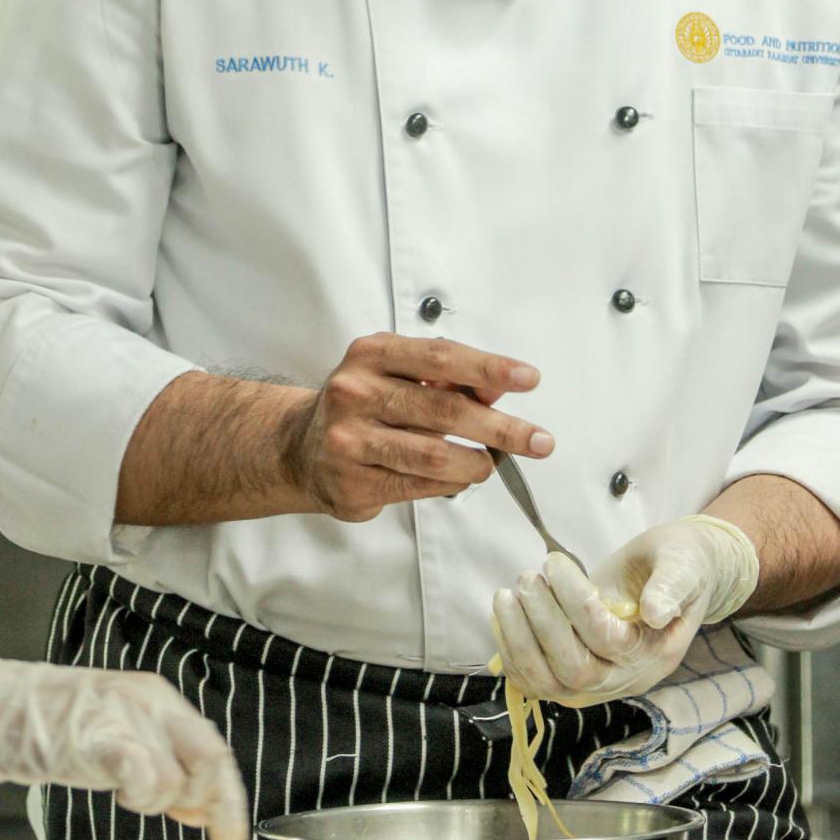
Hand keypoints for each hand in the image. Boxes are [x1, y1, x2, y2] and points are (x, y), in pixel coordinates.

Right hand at [0, 641, 250, 839]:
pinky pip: (138, 765)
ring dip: (156, 802)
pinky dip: (143, 788)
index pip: (213, 745)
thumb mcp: (119, 741)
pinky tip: (125, 794)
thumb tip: (201, 809)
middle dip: (212, 802)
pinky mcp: (94, 733)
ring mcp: (123, 714)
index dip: (228, 793)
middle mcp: (150, 700)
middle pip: (209, 756)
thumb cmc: (54, 729)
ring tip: (127, 797)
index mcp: (159, 698)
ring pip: (172, 777)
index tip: (232, 832)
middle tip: (198, 827)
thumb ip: (161, 766)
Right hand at [283, 332, 553, 522]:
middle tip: (538, 440)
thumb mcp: (401, 374)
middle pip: (444, 408)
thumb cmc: (365, 404)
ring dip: (476, 463)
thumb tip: (501, 383)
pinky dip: (449, 484)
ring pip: (432, 454)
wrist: (301, 448)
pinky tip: (461, 478)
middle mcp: (355, 392)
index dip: (489, 367)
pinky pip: (416, 486)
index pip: (441, 356)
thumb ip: (450, 376)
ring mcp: (349, 440)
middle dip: (500, 427)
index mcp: (371, 354)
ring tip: (493, 464)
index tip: (529, 378)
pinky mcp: (351, 482)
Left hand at [492, 515, 759, 705]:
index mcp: (656, 651)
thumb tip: (655, 612)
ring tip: (505, 595)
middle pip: (576, 669)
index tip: (554, 562)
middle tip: (526, 577)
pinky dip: (513, 654)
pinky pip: (536, 681)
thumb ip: (672, 586)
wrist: (676, 575)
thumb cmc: (680, 564)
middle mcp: (627, 676)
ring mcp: (599, 681)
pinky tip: (504, 617)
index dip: (575, 602)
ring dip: (519, 642)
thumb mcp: (685, 564)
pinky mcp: (574, 675)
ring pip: (550, 683)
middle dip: (543, 623)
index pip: (608, 639)